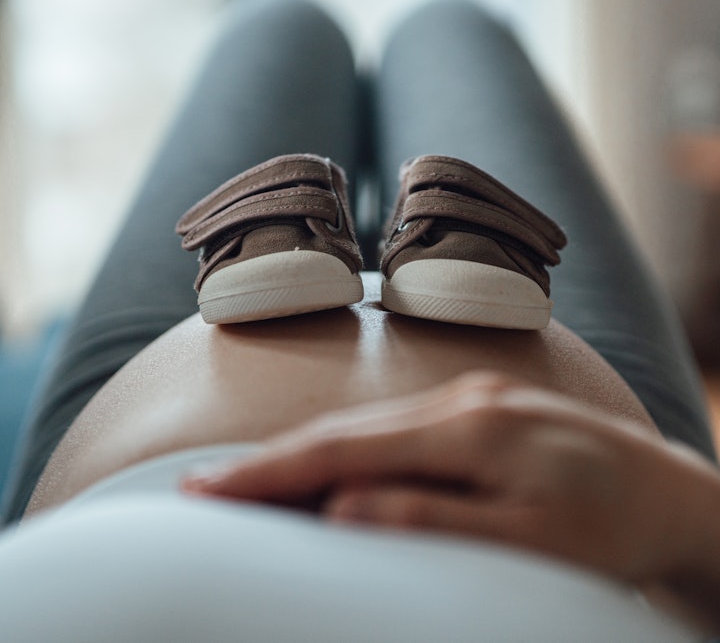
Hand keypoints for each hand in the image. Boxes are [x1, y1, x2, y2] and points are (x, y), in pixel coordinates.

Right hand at [183, 372, 719, 627]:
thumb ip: (437, 519)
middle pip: (345, 431)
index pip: (345, 450)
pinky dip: (350, 450)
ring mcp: (470, 397)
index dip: (272, 470)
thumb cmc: (610, 525)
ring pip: (367, 426)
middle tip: (207, 486)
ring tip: (252, 482)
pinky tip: (329, 467)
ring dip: (307, 454)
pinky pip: (396, 428)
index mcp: (470, 428)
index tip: (209, 488)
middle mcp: (462, 399)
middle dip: (273, 459)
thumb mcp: (532, 537)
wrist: (669, 494)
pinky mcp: (477, 408)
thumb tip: (347, 507)